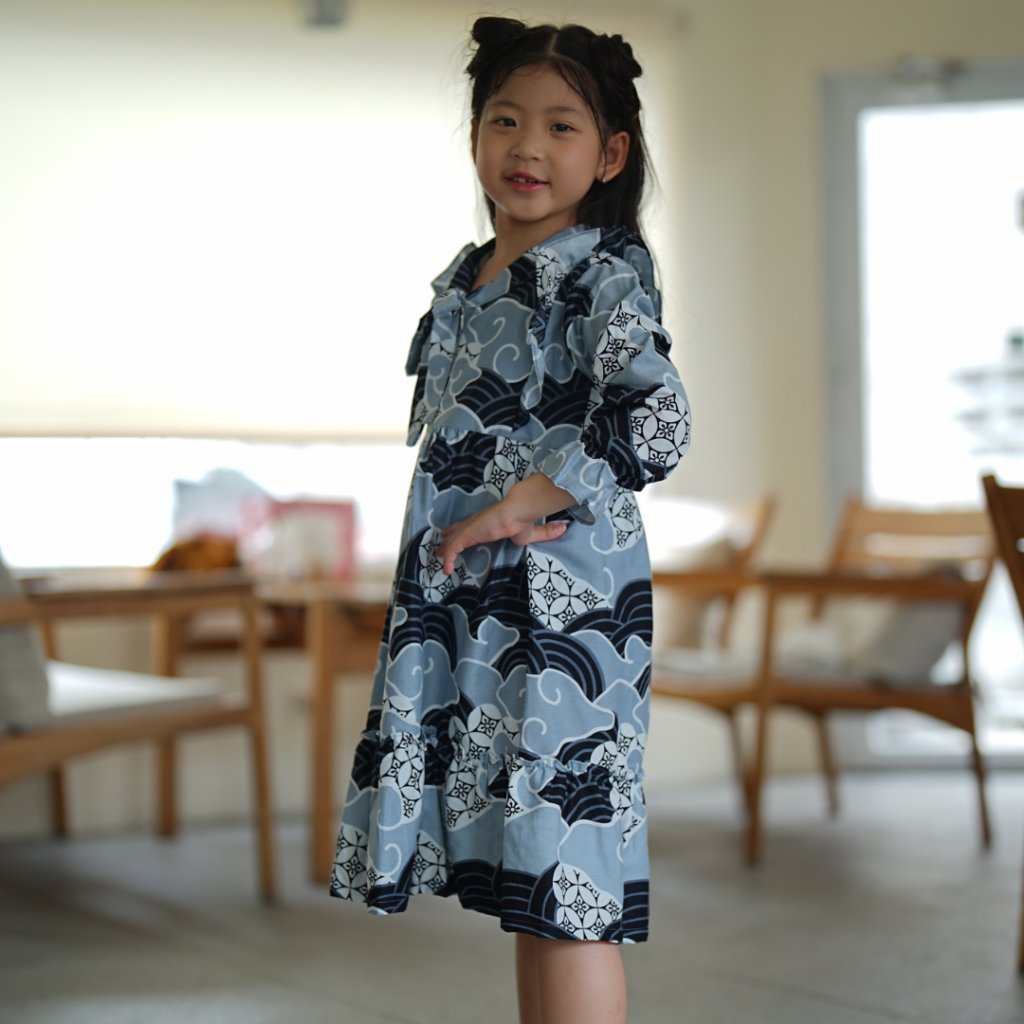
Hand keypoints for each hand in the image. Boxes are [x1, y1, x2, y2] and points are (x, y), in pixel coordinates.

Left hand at [435, 473, 575, 574]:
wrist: (519, 511)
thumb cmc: (524, 520)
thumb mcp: (534, 532)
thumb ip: (546, 532)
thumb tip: (564, 528)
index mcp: (489, 522)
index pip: (472, 525)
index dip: (462, 530)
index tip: (455, 534)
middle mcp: (478, 523)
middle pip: (458, 530)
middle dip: (448, 539)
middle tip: (439, 549)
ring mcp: (471, 527)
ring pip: (452, 540)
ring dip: (444, 550)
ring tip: (439, 561)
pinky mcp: (469, 533)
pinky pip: (452, 547)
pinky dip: (448, 558)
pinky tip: (446, 569)